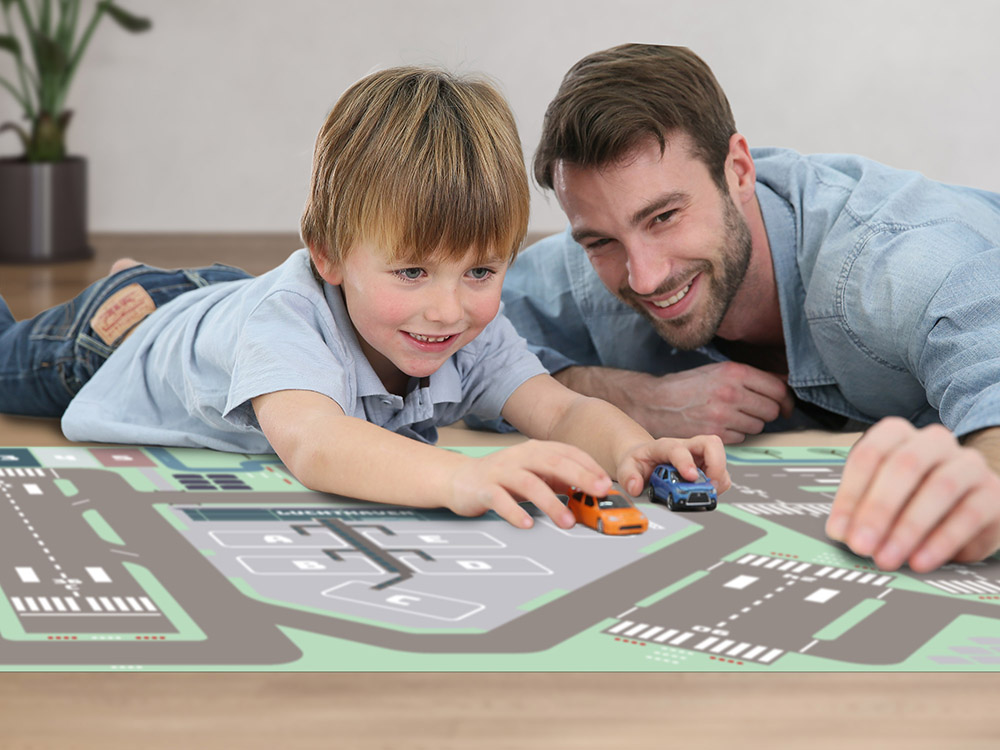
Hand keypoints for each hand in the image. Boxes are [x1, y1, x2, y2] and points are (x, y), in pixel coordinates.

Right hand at [446, 440, 611, 529]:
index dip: (589, 466)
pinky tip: (528, 523)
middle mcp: (519, 457)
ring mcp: (501, 472)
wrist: (459, 478)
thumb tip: (590, 488)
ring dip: (551, 502)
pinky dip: (515, 512)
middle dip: (579, 476)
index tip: (606, 482)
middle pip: (553, 462)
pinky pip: (500, 500)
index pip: (567, 452)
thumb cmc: (501, 476)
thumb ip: (558, 477)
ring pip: (529, 483)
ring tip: (566, 521)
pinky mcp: (484, 489)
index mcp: (535, 450)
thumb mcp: (533, 472)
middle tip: (598, 492)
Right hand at [559, 362, 793, 443]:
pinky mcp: (715, 433)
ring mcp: (723, 415)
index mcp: (734, 372)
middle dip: (767, 412)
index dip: (786, 400)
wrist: (655, 402)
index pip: (778, 389)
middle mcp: (731, 393)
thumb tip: (784, 382)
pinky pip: (742, 438)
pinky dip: (736, 434)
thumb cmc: (687, 386)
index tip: (785, 405)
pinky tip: (721, 425)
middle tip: (755, 411)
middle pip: (772, 409)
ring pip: (758, 426)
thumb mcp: (718, 371)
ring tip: (733, 416)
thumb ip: (750, 377)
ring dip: (751, 424)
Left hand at [615, 434, 729, 497]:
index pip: (678, 448)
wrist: (645, 460)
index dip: (686, 461)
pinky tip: (704, 492)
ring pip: (721, 459)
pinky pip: (721, 474)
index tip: (690, 476)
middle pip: (711, 443)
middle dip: (716, 464)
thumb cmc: (640, 461)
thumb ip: (628, 476)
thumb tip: (635, 487)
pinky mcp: (706, 468)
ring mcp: (699, 457)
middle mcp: (686, 448)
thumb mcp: (627, 467)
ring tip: (706, 492)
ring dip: (718, 478)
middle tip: (710, 484)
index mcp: (665, 446)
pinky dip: (718, 486)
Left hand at [826, 418, 999, 572]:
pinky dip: (941, 541)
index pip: (870, 456)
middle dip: (878, 509)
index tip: (839, 530)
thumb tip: (842, 533)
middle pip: (904, 466)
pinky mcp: (993, 492)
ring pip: (939, 488)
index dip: (851, 494)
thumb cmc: (915, 497)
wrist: (970, 504)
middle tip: (861, 545)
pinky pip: (969, 515)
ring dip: (908, 528)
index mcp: (898, 434)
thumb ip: (861, 510)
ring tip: (887, 558)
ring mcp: (968, 464)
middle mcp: (934, 442)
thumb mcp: (884, 498)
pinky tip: (921, 561)